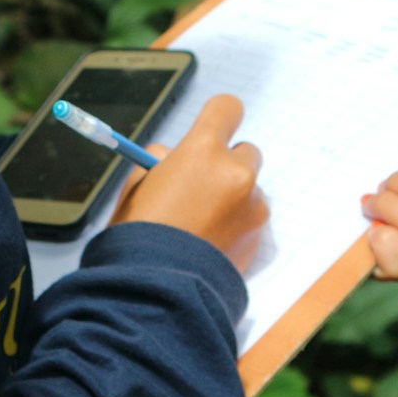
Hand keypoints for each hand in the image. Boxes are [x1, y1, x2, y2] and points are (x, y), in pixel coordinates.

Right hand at [109, 95, 268, 272]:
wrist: (156, 288)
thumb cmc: (138, 233)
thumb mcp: (138, 184)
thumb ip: (161, 160)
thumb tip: (174, 157)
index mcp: (203, 150)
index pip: (227, 108)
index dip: (218, 117)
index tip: (210, 130)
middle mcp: (237, 172)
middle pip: (245, 151)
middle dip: (225, 164)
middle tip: (200, 187)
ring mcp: (253, 206)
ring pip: (248, 189)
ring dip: (232, 198)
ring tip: (202, 225)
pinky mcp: (259, 237)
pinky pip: (250, 219)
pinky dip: (236, 225)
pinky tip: (210, 243)